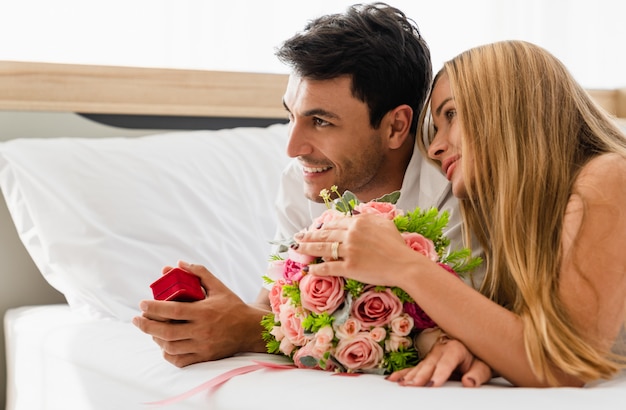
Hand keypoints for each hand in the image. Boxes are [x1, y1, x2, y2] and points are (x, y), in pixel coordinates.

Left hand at [132, 261, 269, 366]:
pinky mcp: (204, 356)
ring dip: (156, 338)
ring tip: (150, 329)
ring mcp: (203, 346)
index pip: (174, 311)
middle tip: (137, 319)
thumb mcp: (218, 286)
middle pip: (167, 331)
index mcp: (204, 312)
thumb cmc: (232, 306)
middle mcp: (202, 331)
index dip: (155, 308)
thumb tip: (178, 264)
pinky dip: (167, 353)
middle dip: (147, 325)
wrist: (250, 329)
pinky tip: (163, 344)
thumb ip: (199, 273)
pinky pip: (180, 360)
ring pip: (170, 347)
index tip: (142, 304)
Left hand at [295, 214, 427, 287]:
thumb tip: (356, 214)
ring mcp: (349, 251)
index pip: (335, 223)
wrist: (405, 264)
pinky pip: (328, 267)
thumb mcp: (384, 223)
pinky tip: (309, 269)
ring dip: (307, 248)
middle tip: (297, 236)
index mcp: (359, 222)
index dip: (323, 226)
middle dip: (309, 235)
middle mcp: (351, 234)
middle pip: (324, 234)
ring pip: (322, 248)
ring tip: (297, 248)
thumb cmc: (398, 245)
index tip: (316, 228)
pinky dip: (317, 268)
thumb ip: (368, 218)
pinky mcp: (349, 268)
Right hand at [387, 331, 491, 386]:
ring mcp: (432, 354)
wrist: (477, 352)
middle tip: (412, 386)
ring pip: (420, 366)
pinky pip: (414, 368)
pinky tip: (394, 379)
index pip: (446, 362)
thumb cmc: (480, 360)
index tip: (433, 384)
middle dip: (420, 376)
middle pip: (429, 364)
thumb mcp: (484, 367)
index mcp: (455, 348)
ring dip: (409, 376)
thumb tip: (469, 381)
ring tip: (401, 384)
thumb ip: (477, 375)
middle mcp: (441, 348)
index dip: (439, 373)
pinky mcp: (427, 361)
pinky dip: (404, 373)